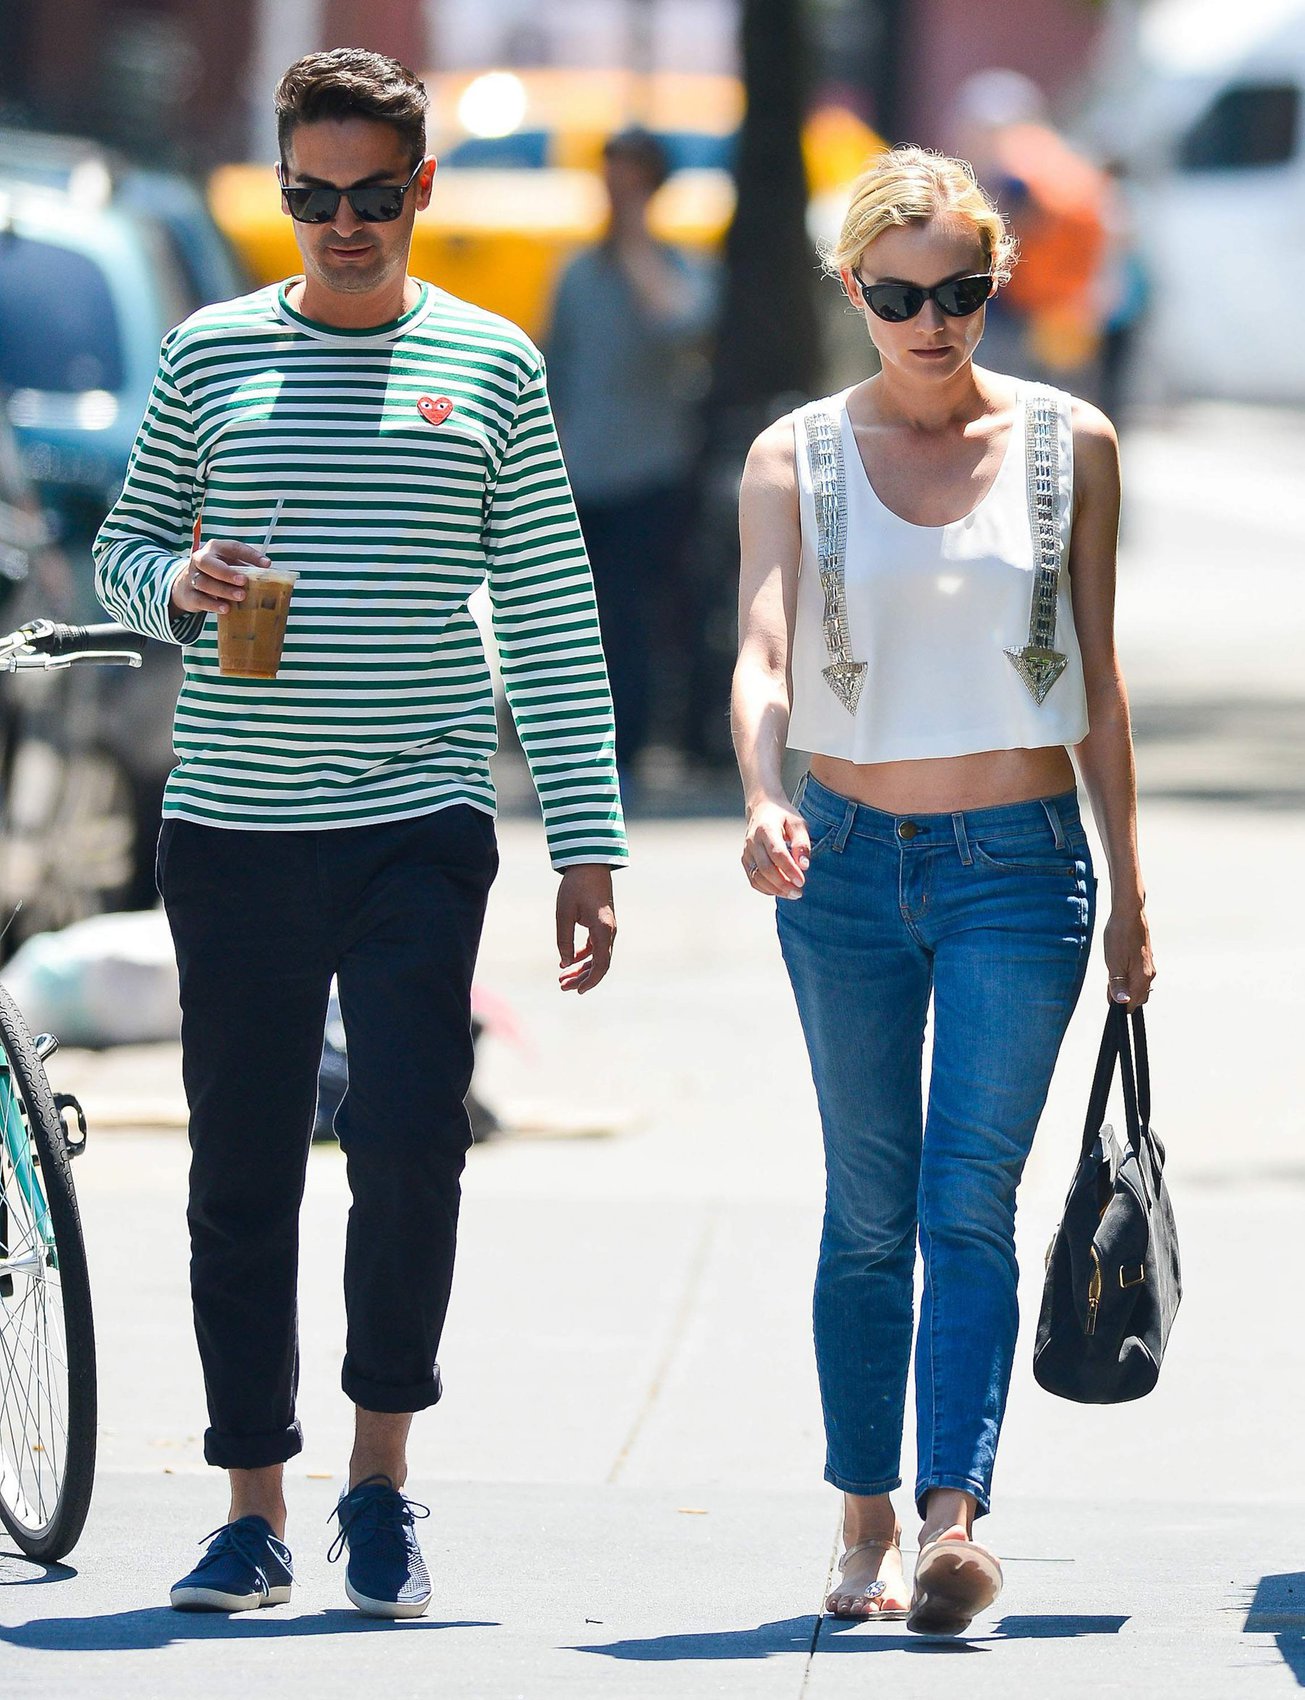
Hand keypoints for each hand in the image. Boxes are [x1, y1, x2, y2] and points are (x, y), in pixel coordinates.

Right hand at [171, 539, 270, 616]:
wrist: (185, 585)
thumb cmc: (216, 574)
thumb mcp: (229, 565)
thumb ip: (246, 568)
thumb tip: (268, 576)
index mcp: (215, 549)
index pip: (232, 547)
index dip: (250, 554)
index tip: (266, 564)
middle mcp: (200, 560)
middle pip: (209, 564)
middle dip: (227, 572)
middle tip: (243, 581)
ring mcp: (191, 577)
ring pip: (204, 582)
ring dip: (223, 590)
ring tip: (240, 597)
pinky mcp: (188, 595)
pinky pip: (199, 599)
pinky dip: (212, 605)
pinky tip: (225, 609)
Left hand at [556, 864, 616, 993]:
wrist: (590, 864)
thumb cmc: (575, 886)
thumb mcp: (564, 913)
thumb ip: (564, 940)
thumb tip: (565, 964)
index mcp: (603, 930)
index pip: (602, 964)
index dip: (591, 981)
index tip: (577, 991)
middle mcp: (610, 932)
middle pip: (600, 964)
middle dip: (582, 979)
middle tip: (562, 987)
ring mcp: (608, 928)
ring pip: (599, 957)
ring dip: (583, 969)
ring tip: (563, 979)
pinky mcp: (603, 924)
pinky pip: (596, 947)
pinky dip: (585, 956)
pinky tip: (570, 962)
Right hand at [742, 799, 809, 898]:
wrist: (762, 808)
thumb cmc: (783, 816)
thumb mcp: (798, 823)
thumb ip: (802, 843)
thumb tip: (804, 866)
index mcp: (766, 828)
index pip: (777, 854)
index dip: (789, 870)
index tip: (801, 882)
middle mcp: (753, 841)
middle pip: (766, 869)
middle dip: (783, 884)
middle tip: (799, 893)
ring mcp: (747, 852)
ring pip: (757, 877)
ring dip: (775, 889)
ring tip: (792, 894)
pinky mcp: (745, 860)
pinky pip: (753, 880)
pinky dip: (766, 889)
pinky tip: (780, 890)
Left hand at [1103, 904, 1155, 1007]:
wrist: (1129, 913)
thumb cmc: (1119, 936)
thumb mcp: (1113, 963)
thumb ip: (1118, 985)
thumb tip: (1122, 1003)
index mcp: (1143, 978)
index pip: (1132, 1004)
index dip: (1119, 1003)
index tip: (1108, 995)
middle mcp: (1150, 974)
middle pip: (1138, 998)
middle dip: (1124, 996)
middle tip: (1108, 984)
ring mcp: (1149, 966)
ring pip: (1138, 986)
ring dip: (1126, 986)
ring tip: (1113, 973)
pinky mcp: (1146, 959)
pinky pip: (1139, 976)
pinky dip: (1129, 977)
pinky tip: (1119, 966)